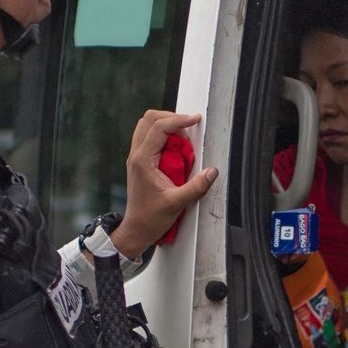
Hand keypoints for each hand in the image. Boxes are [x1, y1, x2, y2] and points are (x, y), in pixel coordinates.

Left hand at [111, 111, 217, 258]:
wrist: (136, 229)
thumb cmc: (150, 217)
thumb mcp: (177, 203)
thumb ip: (196, 186)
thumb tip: (211, 172)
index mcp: (143, 161)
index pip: (159, 127)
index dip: (179, 120)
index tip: (195, 120)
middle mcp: (136, 155)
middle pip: (149, 119)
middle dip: (172, 118)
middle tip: (189, 128)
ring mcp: (136, 157)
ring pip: (147, 125)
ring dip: (166, 125)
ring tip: (184, 139)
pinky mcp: (140, 161)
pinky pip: (149, 137)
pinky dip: (163, 135)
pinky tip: (176, 148)